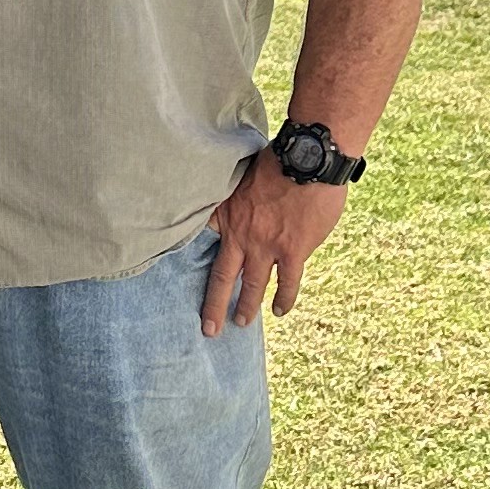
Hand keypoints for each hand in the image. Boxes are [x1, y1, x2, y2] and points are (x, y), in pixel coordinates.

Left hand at [201, 147, 348, 335]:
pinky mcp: (293, 251)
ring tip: (241, 322)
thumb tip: (236, 202)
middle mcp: (243, 236)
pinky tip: (279, 310)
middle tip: (209, 329)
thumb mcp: (242, 174)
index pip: (204, 245)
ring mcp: (267, 246)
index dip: (192, 263)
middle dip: (214, 306)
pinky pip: (287, 283)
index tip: (181, 280)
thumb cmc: (278, 160)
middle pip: (223, 278)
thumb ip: (236, 194)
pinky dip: (284, 298)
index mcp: (228, 215)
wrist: (308, 160)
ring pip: (254, 285)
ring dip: (247, 306)